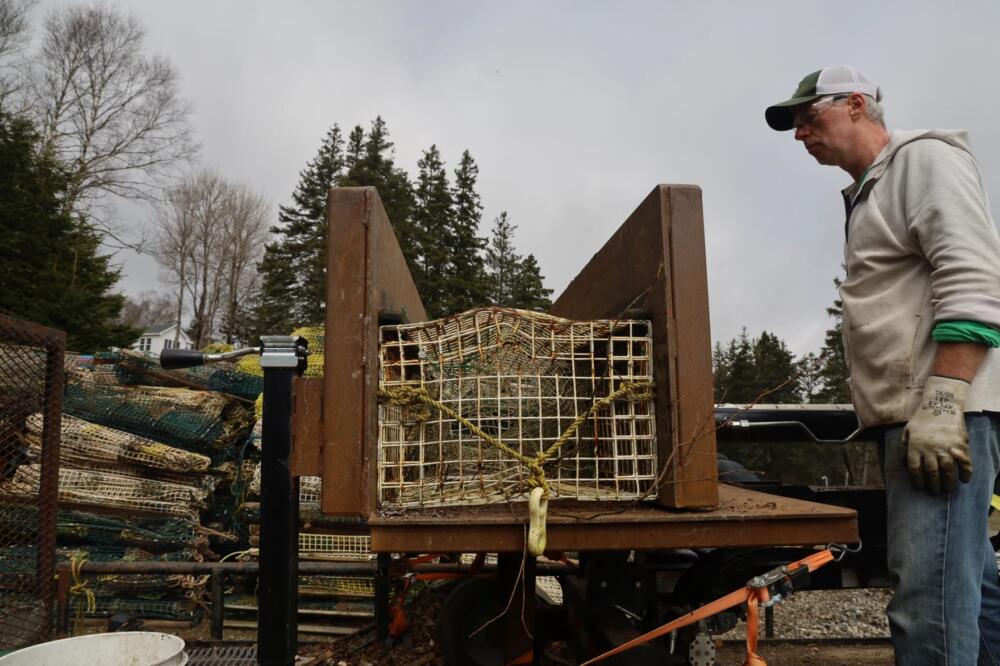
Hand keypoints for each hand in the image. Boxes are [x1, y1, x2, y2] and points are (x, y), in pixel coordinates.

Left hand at [901, 375, 972, 493]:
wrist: (941, 404)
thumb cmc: (922, 419)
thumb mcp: (907, 431)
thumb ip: (904, 448)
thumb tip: (904, 464)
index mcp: (915, 446)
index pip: (914, 469)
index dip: (917, 480)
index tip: (920, 487)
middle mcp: (930, 449)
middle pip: (931, 472)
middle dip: (932, 485)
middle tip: (934, 492)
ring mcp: (946, 447)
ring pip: (947, 470)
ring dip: (947, 483)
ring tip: (946, 490)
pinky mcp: (959, 444)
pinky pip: (964, 462)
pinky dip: (965, 472)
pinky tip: (964, 480)